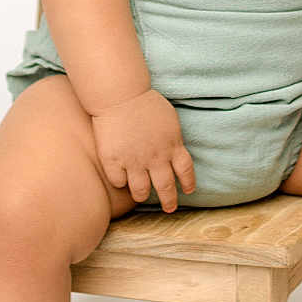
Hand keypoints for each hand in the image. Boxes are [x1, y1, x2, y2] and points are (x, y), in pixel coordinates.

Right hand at [89, 88, 196, 211]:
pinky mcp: (114, 161)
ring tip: (141, 195)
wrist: (120, 94)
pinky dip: (120, 181)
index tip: (188, 191)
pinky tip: (121, 177)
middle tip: (169, 208)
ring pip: (141, 192)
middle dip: (169, 202)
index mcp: (172, 145)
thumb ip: (173, 139)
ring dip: (142, 195)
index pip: (185, 172)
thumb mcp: (169, 120)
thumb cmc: (145, 102)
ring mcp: (134, 161)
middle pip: (166, 188)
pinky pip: (118, 182)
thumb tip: (176, 153)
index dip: (188, 183)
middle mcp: (155, 158)